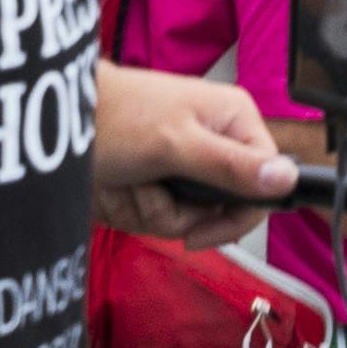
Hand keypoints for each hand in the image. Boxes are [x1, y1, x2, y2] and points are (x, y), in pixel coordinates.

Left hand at [91, 66, 294, 243]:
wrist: (59, 122)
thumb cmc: (115, 116)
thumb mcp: (177, 145)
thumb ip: (234, 167)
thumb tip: (288, 178)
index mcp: (233, 121)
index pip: (265, 186)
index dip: (234, 217)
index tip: (200, 231)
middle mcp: (214, 143)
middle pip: (220, 210)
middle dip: (178, 211)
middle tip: (151, 187)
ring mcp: (185, 164)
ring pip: (185, 218)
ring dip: (149, 208)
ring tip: (128, 178)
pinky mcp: (158, 180)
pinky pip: (157, 217)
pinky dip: (131, 208)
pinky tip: (116, 184)